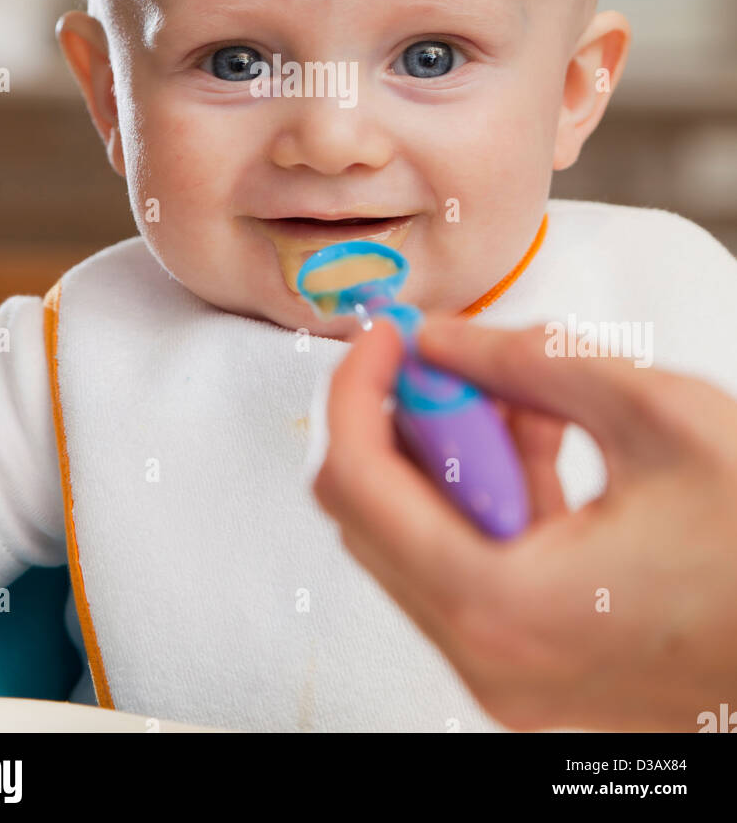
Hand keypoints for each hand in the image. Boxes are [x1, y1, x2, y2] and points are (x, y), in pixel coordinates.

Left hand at [312, 312, 736, 731]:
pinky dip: (491, 496)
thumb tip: (438, 338)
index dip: (357, 388)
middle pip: (375, 516)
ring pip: (421, 541)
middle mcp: (490, 660)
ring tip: (529, 398)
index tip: (385, 332)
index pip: (358, 483)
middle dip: (406, 418)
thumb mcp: (652, 413)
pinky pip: (471, 568)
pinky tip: (549, 439)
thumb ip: (527, 362)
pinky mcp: (537, 667)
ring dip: (454, 454)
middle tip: (456, 357)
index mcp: (504, 605)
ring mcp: (512, 676)